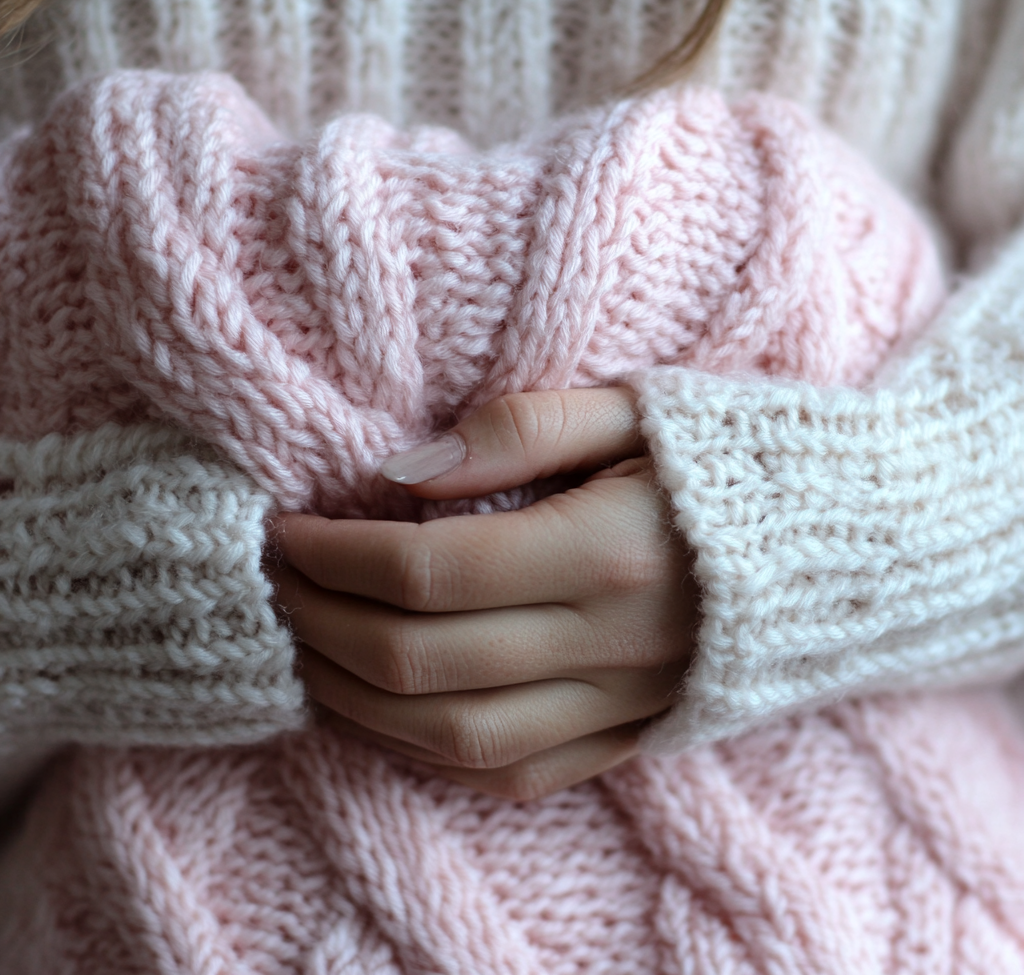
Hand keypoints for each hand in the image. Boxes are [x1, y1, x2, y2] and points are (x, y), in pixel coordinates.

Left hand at [272, 387, 698, 799]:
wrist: (847, 544)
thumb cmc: (730, 458)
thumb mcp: (636, 408)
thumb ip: (518, 431)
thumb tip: (399, 471)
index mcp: (608, 550)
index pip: (428, 570)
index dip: (335, 554)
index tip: (289, 528)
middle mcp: (609, 642)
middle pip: (420, 661)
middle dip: (321, 623)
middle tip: (278, 584)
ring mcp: (619, 704)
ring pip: (451, 736)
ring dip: (353, 701)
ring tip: (304, 650)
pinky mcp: (628, 736)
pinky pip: (508, 773)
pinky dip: (424, 754)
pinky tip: (380, 714)